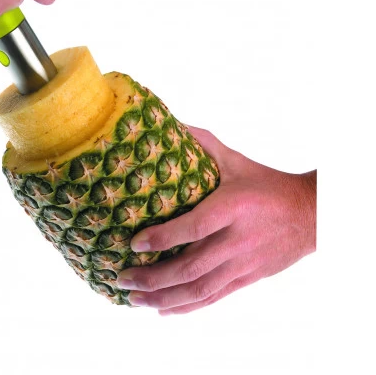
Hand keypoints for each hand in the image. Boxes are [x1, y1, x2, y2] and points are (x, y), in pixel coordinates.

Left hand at [116, 126, 316, 314]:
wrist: (310, 215)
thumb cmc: (265, 184)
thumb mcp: (235, 160)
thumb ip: (202, 143)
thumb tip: (169, 124)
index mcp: (232, 207)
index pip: (195, 227)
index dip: (163, 238)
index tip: (134, 242)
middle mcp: (237, 240)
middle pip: (192, 267)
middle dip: (153, 277)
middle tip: (122, 276)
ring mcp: (243, 264)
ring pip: (200, 289)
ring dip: (164, 297)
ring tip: (134, 298)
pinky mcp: (247, 279)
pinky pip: (214, 298)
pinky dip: (186, 307)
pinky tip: (162, 309)